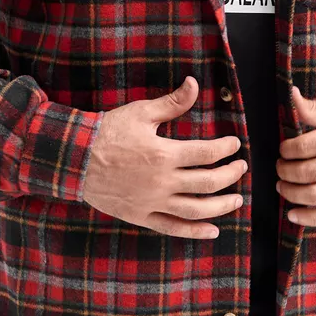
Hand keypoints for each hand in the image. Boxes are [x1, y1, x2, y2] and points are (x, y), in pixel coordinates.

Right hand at [82, 77, 245, 239]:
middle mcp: (162, 182)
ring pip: (196, 210)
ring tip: (236, 200)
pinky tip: (213, 230)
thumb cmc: (108, 132)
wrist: (74, 159)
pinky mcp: (141, 216)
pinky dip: (195, 232)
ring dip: (222, 206)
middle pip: (208, 182)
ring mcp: (152, 202)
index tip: (234, 144)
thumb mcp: (140, 112)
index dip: (226, 149)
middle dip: (230, 175)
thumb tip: (195, 83)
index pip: (207, 153)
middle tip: (240, 169)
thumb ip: (172, 103)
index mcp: (164, 154)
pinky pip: (173, 228)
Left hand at [277, 85, 315, 225]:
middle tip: (280, 167)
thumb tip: (292, 97)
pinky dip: (311, 218)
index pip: (306, 146)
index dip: (287, 150)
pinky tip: (294, 214)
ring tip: (283, 186)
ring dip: (293, 193)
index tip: (283, 150)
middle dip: (286, 171)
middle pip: (309, 172)